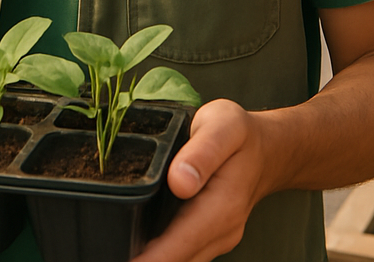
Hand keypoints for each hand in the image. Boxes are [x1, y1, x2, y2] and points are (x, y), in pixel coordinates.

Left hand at [132, 99, 267, 261]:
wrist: (268, 149)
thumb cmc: (241, 133)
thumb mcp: (223, 126)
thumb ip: (203, 152)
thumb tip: (180, 182)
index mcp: (222, 206)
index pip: (180, 243)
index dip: (149, 259)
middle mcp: (221, 232)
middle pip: (177, 260)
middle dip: (144, 260)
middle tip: (105, 249)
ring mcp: (217, 239)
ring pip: (181, 260)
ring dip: (151, 258)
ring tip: (116, 248)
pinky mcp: (211, 238)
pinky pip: (185, 253)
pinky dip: (162, 253)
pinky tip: (138, 246)